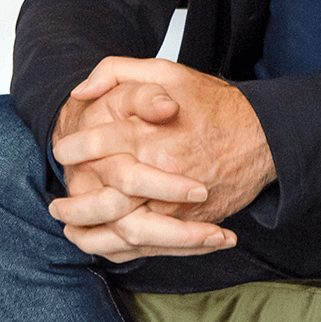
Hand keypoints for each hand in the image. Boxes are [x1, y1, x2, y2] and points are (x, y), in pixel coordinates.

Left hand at [49, 57, 274, 260]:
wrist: (263, 135)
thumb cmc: (213, 103)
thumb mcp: (169, 72)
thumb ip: (120, 71)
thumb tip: (81, 91)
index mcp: (153, 132)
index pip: (96, 143)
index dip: (72, 147)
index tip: (61, 149)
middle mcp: (162, 172)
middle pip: (102, 198)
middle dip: (73, 204)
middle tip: (56, 204)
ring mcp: (176, 204)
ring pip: (120, 232)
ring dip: (89, 234)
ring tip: (70, 229)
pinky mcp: (189, 223)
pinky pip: (147, 246)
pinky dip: (118, 250)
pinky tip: (101, 243)